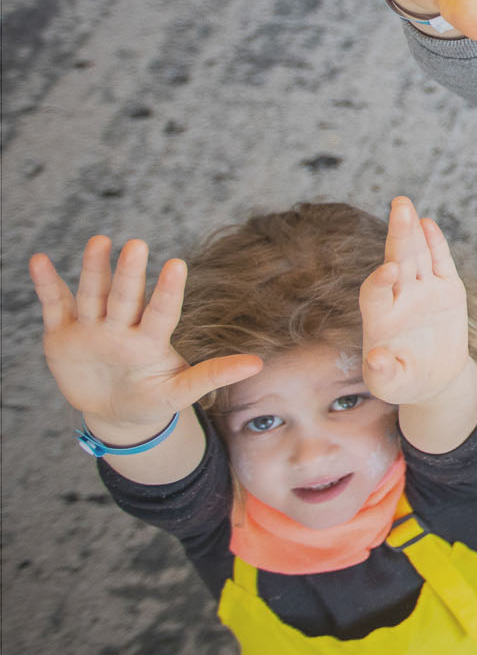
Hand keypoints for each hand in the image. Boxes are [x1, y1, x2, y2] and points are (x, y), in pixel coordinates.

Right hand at [29, 238, 261, 444]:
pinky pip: (54, 305)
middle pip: (125, 297)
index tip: (177, 265)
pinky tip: (39, 261)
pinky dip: (46, 284)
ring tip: (100, 241)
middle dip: (128, 273)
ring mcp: (92, 328)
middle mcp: (122, 327)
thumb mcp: (180, 393)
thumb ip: (212, 376)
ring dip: (93, 270)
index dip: (167, 291)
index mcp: (151, 340)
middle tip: (137, 245)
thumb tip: (257, 364)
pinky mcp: (63, 334)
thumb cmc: (152, 400)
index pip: (161, 311)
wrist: (115, 413)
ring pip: (92, 294)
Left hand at [359, 197, 472, 405]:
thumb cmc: (405, 382)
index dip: (379, 281)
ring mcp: (422, 291)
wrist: (434, 379)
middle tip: (399, 207)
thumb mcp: (391, 385)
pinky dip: (436, 244)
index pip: (375, 293)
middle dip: (397, 235)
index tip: (389, 271)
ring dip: (411, 230)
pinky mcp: (446, 289)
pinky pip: (440, 262)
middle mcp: (399, 298)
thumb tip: (376, 358)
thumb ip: (382, 373)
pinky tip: (428, 224)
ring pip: (416, 255)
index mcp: (380, 319)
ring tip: (405, 205)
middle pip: (397, 261)